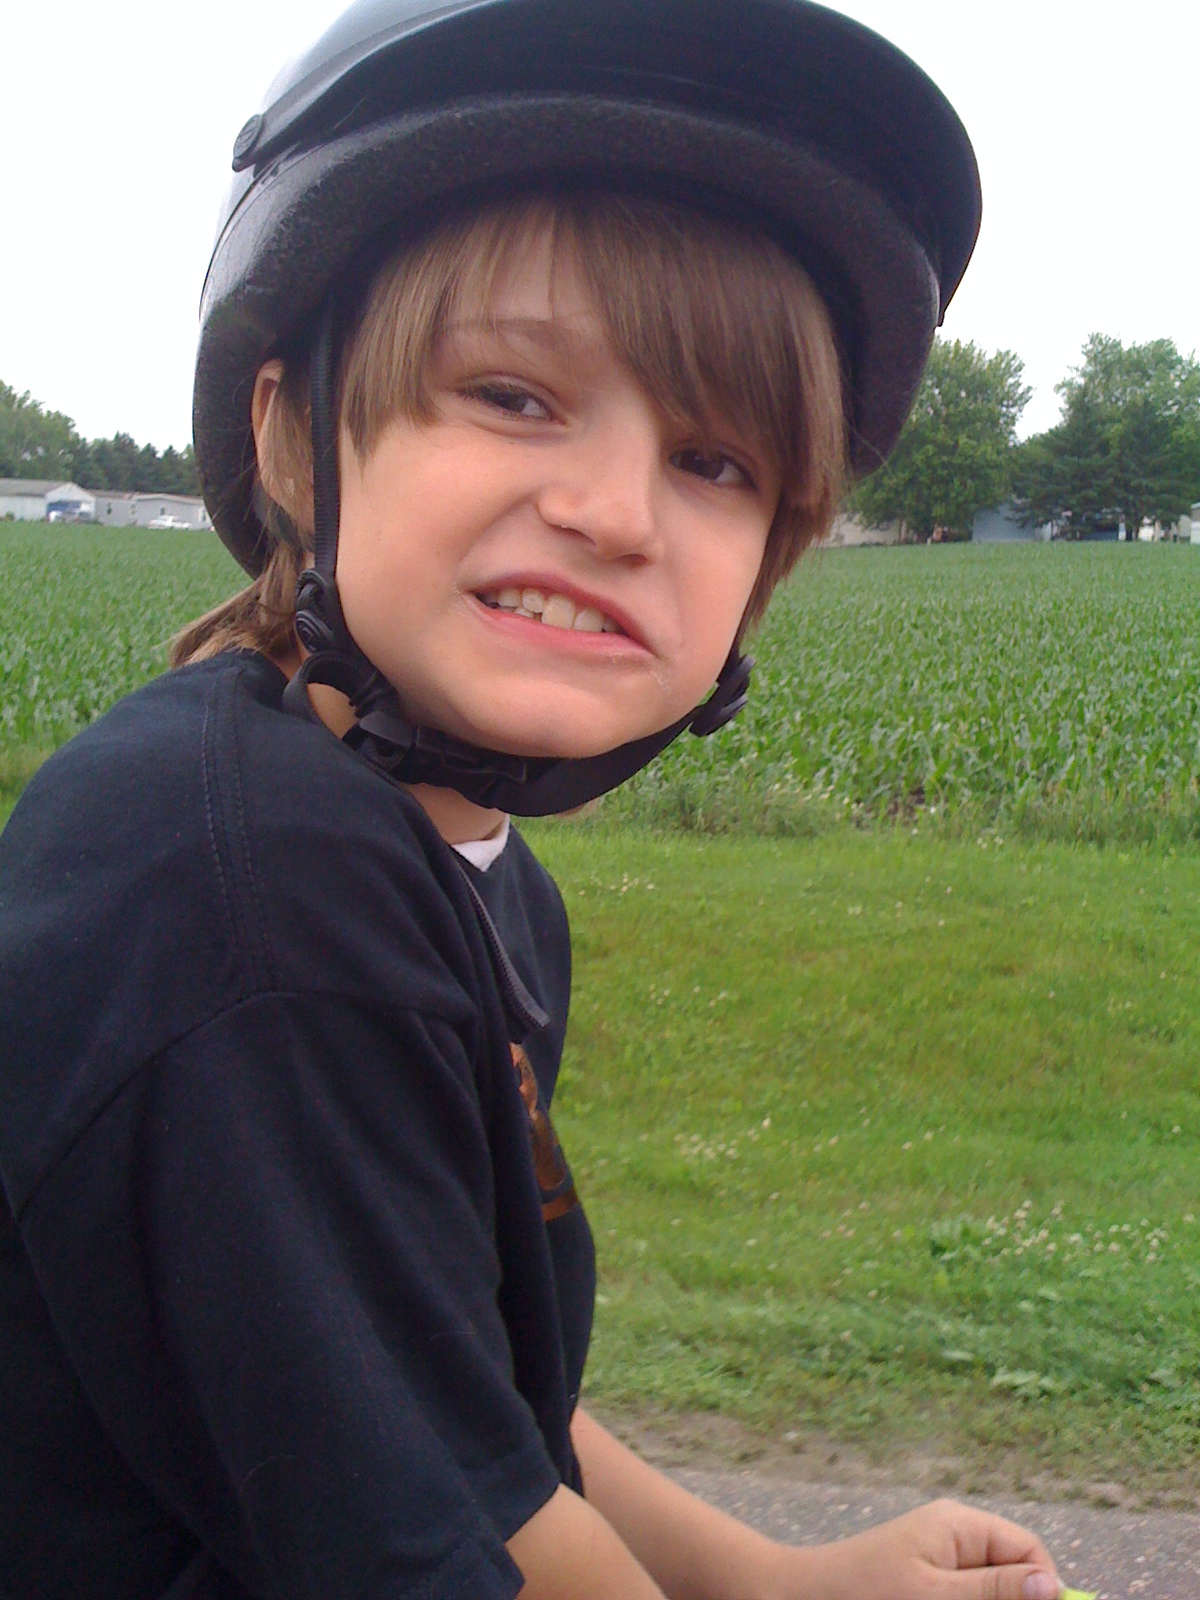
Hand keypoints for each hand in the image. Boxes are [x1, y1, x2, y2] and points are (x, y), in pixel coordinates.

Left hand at [792, 1497, 1060, 1599]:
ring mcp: (940, 1564)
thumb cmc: (864, 1592)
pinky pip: (962, 1593)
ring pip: (988, 1590)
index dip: (1045, 1588)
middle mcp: (955, 1539)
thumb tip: (1053, 1585)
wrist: (800, 1596)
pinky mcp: (927, 1586)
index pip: (1029, 1552)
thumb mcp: (935, 1594)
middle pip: (1012, 1576)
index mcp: (960, 1526)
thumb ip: (993, 1591)